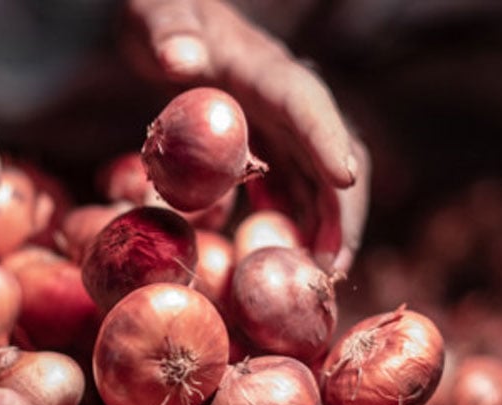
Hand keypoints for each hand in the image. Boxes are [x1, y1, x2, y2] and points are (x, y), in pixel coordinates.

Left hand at [121, 0, 368, 274]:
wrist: (169, 25)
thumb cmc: (161, 14)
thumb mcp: (157, 14)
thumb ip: (168, 31)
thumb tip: (180, 59)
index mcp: (265, 69)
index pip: (306, 102)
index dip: (327, 138)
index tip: (344, 177)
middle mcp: (287, 102)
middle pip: (332, 157)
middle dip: (342, 211)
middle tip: (331, 268)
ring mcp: (282, 128)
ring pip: (320, 183)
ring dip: (325, 231)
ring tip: (317, 280)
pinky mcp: (269, 147)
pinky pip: (293, 191)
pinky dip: (295, 225)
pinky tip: (287, 260)